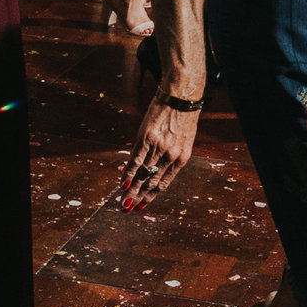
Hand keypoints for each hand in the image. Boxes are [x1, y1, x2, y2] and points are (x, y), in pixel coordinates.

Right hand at [122, 95, 201, 209]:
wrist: (182, 97)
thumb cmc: (183, 117)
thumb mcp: (183, 139)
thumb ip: (171, 154)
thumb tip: (155, 167)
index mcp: (182, 159)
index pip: (164, 184)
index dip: (151, 196)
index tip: (141, 206)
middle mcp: (170, 156)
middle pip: (151, 182)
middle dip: (139, 198)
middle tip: (128, 209)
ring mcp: (158, 148)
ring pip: (143, 174)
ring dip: (131, 190)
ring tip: (122, 202)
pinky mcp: (147, 137)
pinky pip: (136, 159)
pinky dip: (128, 173)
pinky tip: (122, 183)